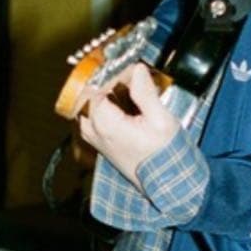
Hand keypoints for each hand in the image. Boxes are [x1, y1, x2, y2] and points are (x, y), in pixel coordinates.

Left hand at [77, 62, 178, 188]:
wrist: (164, 180)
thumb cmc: (163, 154)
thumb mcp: (161, 120)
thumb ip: (145, 93)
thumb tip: (136, 70)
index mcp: (104, 122)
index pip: (100, 84)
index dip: (117, 73)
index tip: (134, 70)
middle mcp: (93, 129)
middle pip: (88, 92)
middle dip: (107, 81)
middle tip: (128, 77)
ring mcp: (93, 136)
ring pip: (87, 103)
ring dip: (103, 93)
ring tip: (124, 88)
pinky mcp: (98, 140)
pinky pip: (90, 114)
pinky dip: (101, 104)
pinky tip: (120, 103)